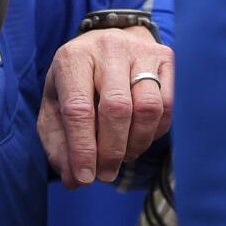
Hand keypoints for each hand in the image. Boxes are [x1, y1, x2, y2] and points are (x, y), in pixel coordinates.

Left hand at [38, 25, 172, 188]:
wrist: (107, 45)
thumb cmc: (78, 82)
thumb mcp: (55, 107)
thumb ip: (59, 144)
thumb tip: (75, 181)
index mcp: (73, 58)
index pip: (78, 109)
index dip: (83, 148)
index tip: (85, 178)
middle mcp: (107, 48)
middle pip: (117, 108)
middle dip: (112, 151)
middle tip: (106, 174)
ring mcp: (140, 51)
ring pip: (148, 108)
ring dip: (136, 143)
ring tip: (123, 155)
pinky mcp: (166, 58)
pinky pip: (169, 105)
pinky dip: (155, 131)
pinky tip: (140, 136)